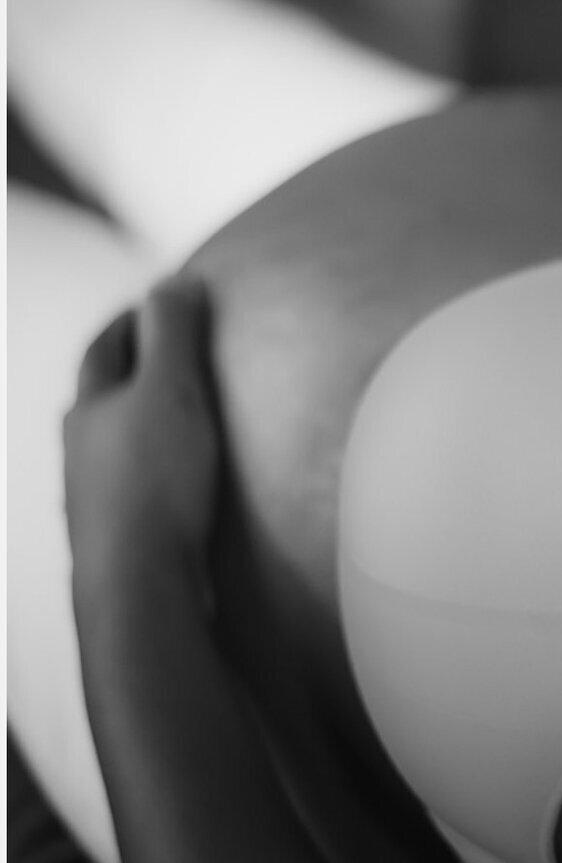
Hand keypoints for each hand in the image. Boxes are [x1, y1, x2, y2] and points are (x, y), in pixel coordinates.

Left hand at [63, 278, 224, 583]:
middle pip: (102, 395)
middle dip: (131, 368)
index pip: (105, 344)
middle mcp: (80, 448)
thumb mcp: (172, 389)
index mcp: (89, 407)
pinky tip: (180, 478)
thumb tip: (173, 281)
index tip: (160, 302)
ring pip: (113, 442)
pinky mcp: (117, 531)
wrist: (137, 582)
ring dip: (140, 422)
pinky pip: (132, 483)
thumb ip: (174, 333)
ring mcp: (94, 494)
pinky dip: (152, 465)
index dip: (133, 318)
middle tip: (171, 352)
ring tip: (181, 415)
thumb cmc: (154, 483)